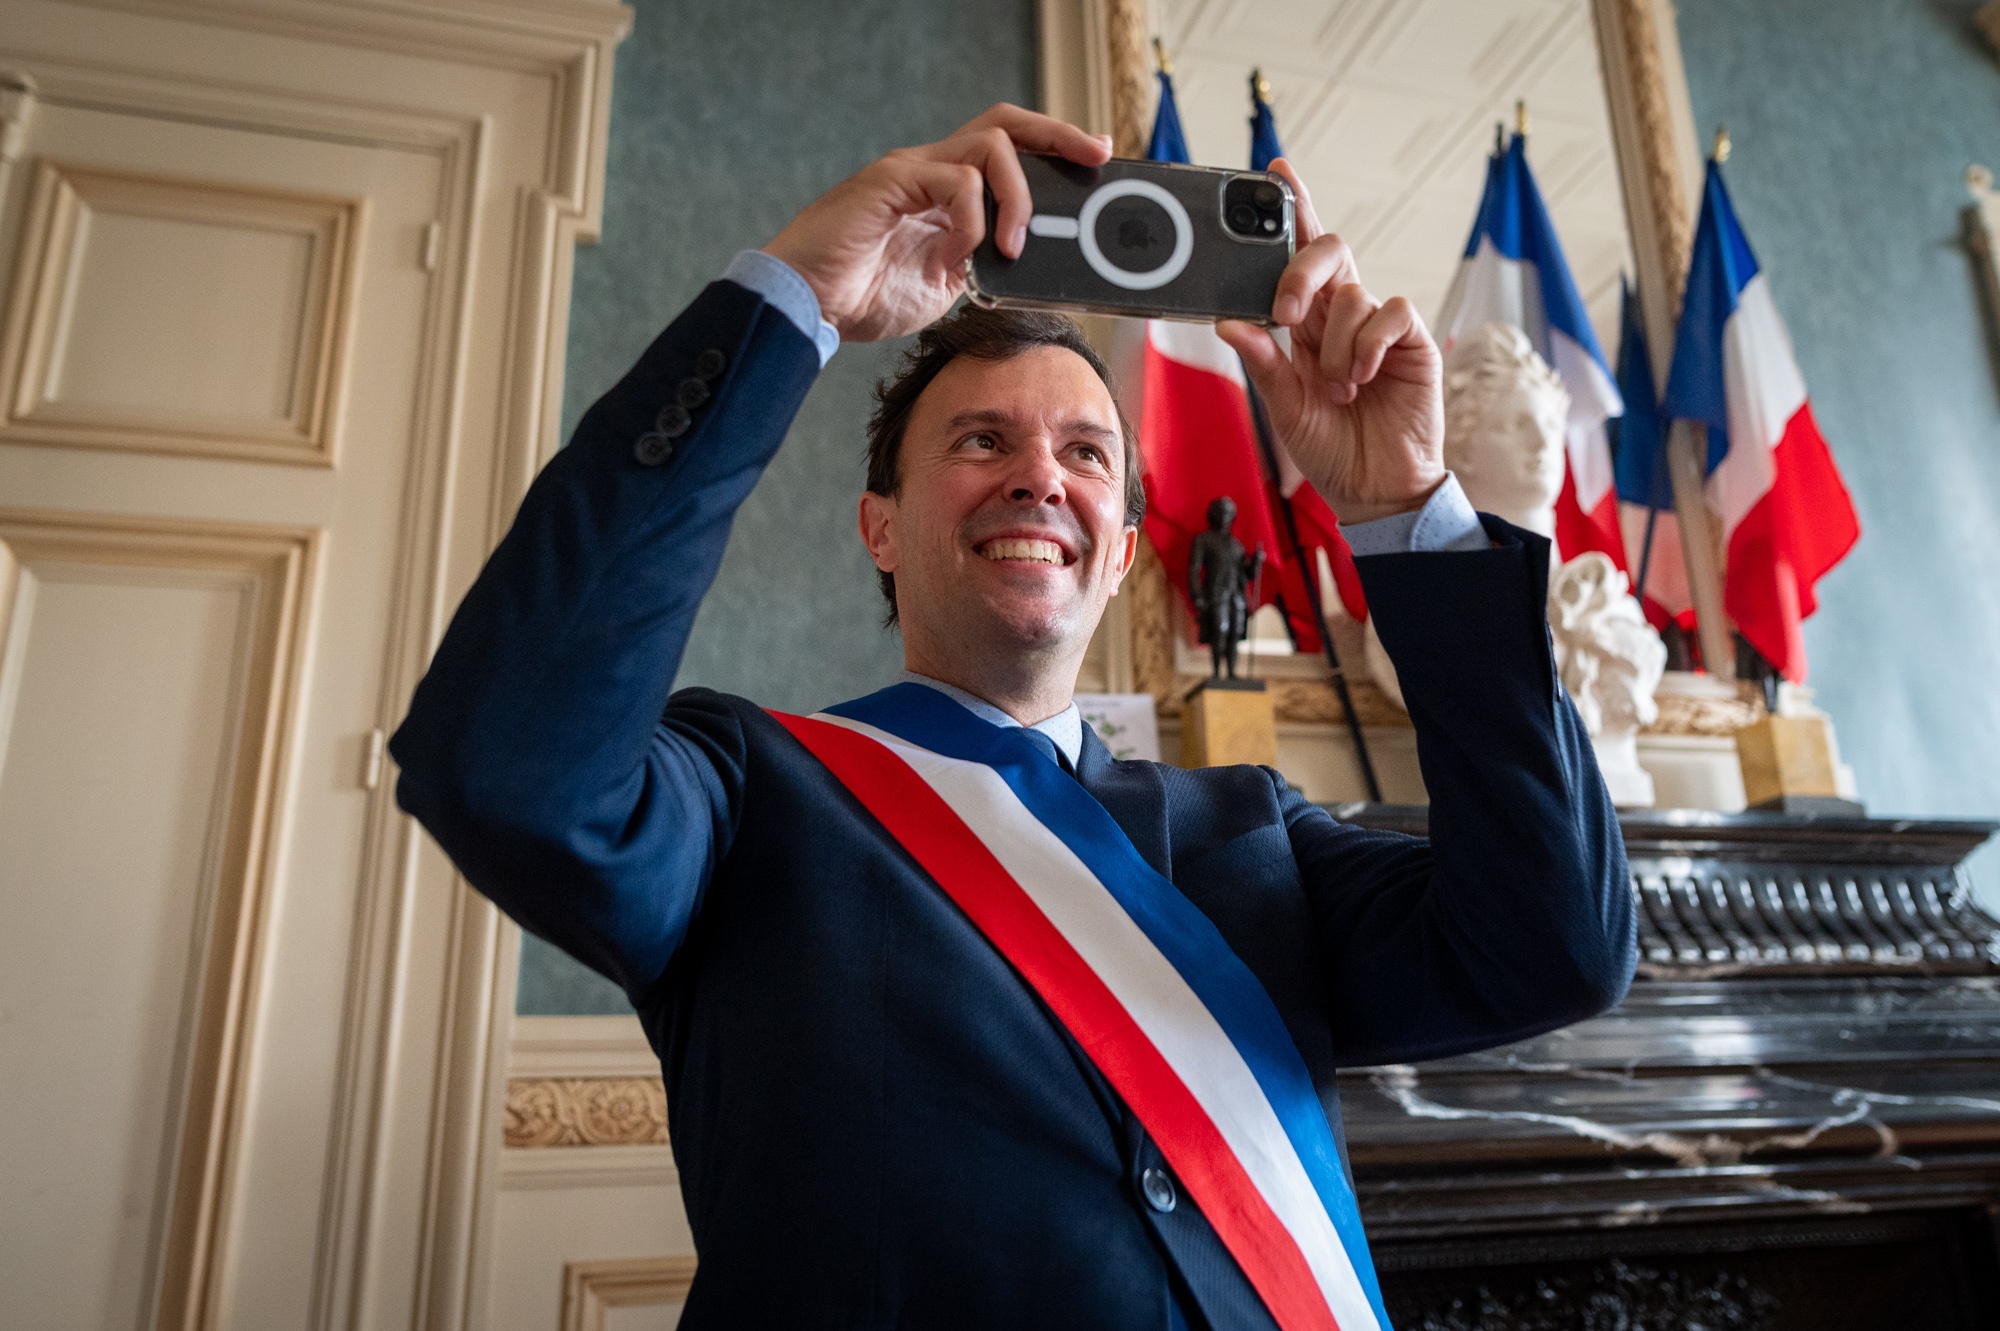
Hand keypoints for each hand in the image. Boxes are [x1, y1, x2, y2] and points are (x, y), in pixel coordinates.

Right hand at [763, 104, 1110, 343]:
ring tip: (1012, 246)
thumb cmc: (860, 296)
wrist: (803, 304)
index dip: (1052, 148)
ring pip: (990, 147)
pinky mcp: (892, 181)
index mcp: (943, 190)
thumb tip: (1024, 267)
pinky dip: (970, 222)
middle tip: (1093, 156)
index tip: (1094, 159)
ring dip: (1015, 198)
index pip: (1007, 149)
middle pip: (1006, 123)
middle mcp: (930, 168)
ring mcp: (912, 171)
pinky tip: (954, 258)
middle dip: (1058, 135)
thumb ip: (978, 267)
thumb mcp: (942, 287)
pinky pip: (955, 183)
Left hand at [1215, 159, 1445, 525]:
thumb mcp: (1284, 407)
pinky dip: (1370, 344)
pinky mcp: (1413, 342)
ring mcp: (1380, 327)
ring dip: (1337, 346)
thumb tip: (1229, 322)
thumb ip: (1262, 363)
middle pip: (1330, 253)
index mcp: (1308, 325)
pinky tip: (1363, 377)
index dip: (1295, 210)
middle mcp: (1344, 316)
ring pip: (1354, 294)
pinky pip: (1391, 312)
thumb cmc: (1330, 448)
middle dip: (1301, 271)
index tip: (1277, 171)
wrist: (1374, 489)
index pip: (1299, 256)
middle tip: (1286, 314)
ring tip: (1339, 389)